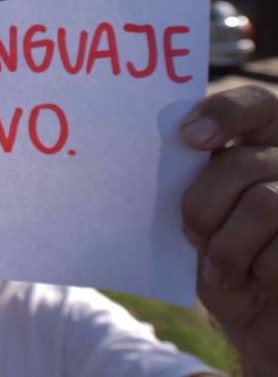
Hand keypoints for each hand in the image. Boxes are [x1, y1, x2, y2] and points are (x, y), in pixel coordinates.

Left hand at [181, 85, 277, 373]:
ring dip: (228, 244)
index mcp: (267, 143)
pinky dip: (259, 271)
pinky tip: (256, 281)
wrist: (264, 321)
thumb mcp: (205, 215)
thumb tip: (158, 147)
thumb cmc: (226, 259)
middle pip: (242, 163)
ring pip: (264, 204)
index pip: (257, 105)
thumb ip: (193, 178)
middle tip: (191, 234)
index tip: (189, 138)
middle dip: (204, 205)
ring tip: (222, 265)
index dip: (225, 113)